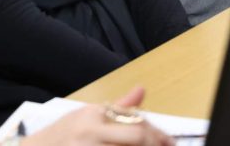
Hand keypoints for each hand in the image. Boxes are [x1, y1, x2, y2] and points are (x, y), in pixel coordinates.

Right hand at [15, 87, 173, 145]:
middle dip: (155, 144)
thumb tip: (142, 88)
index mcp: (93, 116)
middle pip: (135, 137)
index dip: (157, 134)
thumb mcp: (86, 115)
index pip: (135, 121)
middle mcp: (90, 134)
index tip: (169, 142)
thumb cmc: (61, 135)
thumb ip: (117, 107)